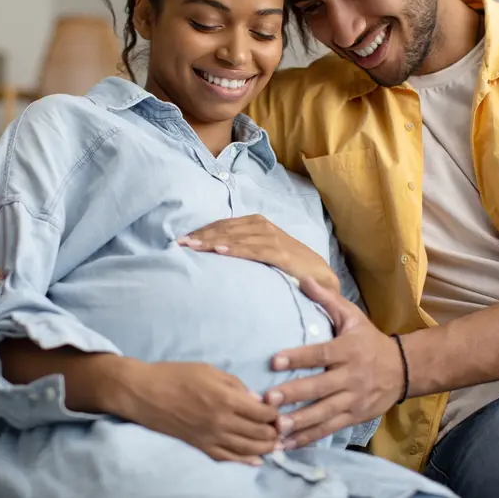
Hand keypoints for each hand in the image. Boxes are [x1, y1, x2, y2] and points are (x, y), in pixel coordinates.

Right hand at [120, 361, 280, 464]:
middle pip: (259, 433)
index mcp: (226, 399)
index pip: (262, 412)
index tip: (280, 411)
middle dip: (274, 432)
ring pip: (247, 449)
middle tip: (282, 428)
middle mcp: (222, 422)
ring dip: (265, 448)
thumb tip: (257, 400)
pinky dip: (245, 461)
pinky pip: (228, 458)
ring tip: (275, 444)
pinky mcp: (201, 446)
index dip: (275, 413)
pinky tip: (256, 460)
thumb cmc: (175, 375)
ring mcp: (211, 437)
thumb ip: (236, 385)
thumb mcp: (209, 370)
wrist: (144, 393)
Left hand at [177, 215, 340, 293]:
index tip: (180, 240)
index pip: (222, 225)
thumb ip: (242, 247)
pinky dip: (236, 249)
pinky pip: (253, 250)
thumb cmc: (286, 264)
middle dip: (201, 236)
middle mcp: (262, 226)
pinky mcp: (280, 254)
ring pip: (236, 237)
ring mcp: (272, 239)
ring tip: (193, 246)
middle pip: (225, 229)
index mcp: (256, 223)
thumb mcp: (261, 251)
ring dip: (212, 241)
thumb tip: (211, 252)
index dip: (201, 231)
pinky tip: (220, 251)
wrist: (319, 275)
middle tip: (179, 244)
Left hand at [264, 278, 403, 448]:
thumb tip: (303, 279)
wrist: (403, 369)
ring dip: (299, 423)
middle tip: (267, 401)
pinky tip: (287, 445)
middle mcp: (351, 376)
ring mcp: (353, 400)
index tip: (274, 361)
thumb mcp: (352, 316)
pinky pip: (329, 429)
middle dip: (293, 395)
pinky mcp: (354, 417)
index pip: (320, 354)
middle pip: (320, 387)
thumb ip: (327, 299)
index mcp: (348, 350)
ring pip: (324, 413)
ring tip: (276, 428)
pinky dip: (308, 438)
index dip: (297, 357)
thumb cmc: (368, 339)